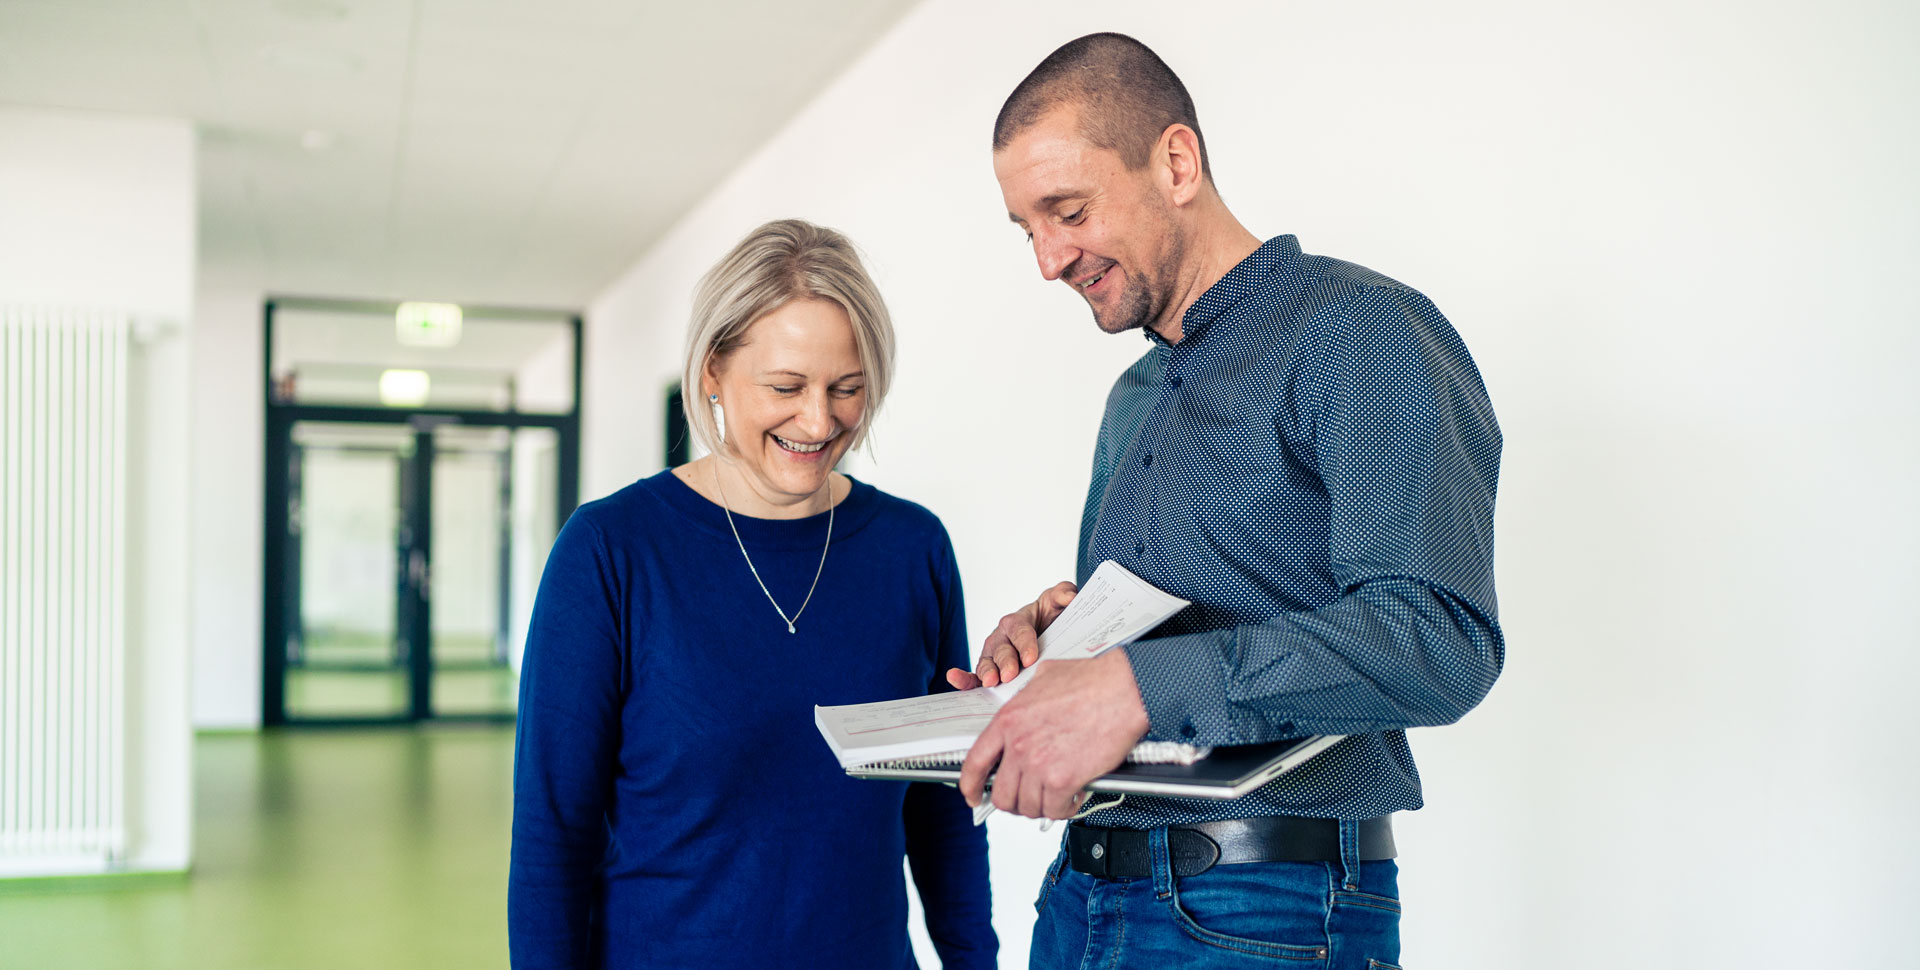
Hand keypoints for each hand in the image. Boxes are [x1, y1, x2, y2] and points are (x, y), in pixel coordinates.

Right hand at [945, 581, 1077, 689]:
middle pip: (1001, 648)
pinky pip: (974, 675)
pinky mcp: (989, 670)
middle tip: (1011, 674)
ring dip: (986, 672)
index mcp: (1018, 620)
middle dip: (1005, 661)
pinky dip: (963, 678)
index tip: (1031, 658)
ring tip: (991, 682)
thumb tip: (1070, 597)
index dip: (1024, 643)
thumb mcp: (1058, 603)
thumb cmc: (1050, 617)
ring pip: (986, 662)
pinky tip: (954, 678)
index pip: (1019, 630)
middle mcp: (1001, 636)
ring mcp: (993, 654)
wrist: (1047, 631)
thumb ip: (1064, 595)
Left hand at [957, 649, 1149, 818]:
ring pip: (1028, 807)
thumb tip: (1025, 707)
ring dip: (1043, 806)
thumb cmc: (1092, 681)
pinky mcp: (1064, 780)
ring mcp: (1039, 764)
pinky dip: (1065, 809)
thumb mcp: (1044, 678)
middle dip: (1015, 803)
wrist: (1123, 690)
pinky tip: (1074, 796)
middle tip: (1030, 799)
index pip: (975, 763)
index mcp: (1008, 720)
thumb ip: (1026, 698)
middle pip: (1002, 795)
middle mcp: (1018, 745)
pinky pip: (1055, 810)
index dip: (970, 786)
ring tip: (1057, 796)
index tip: (974, 796)